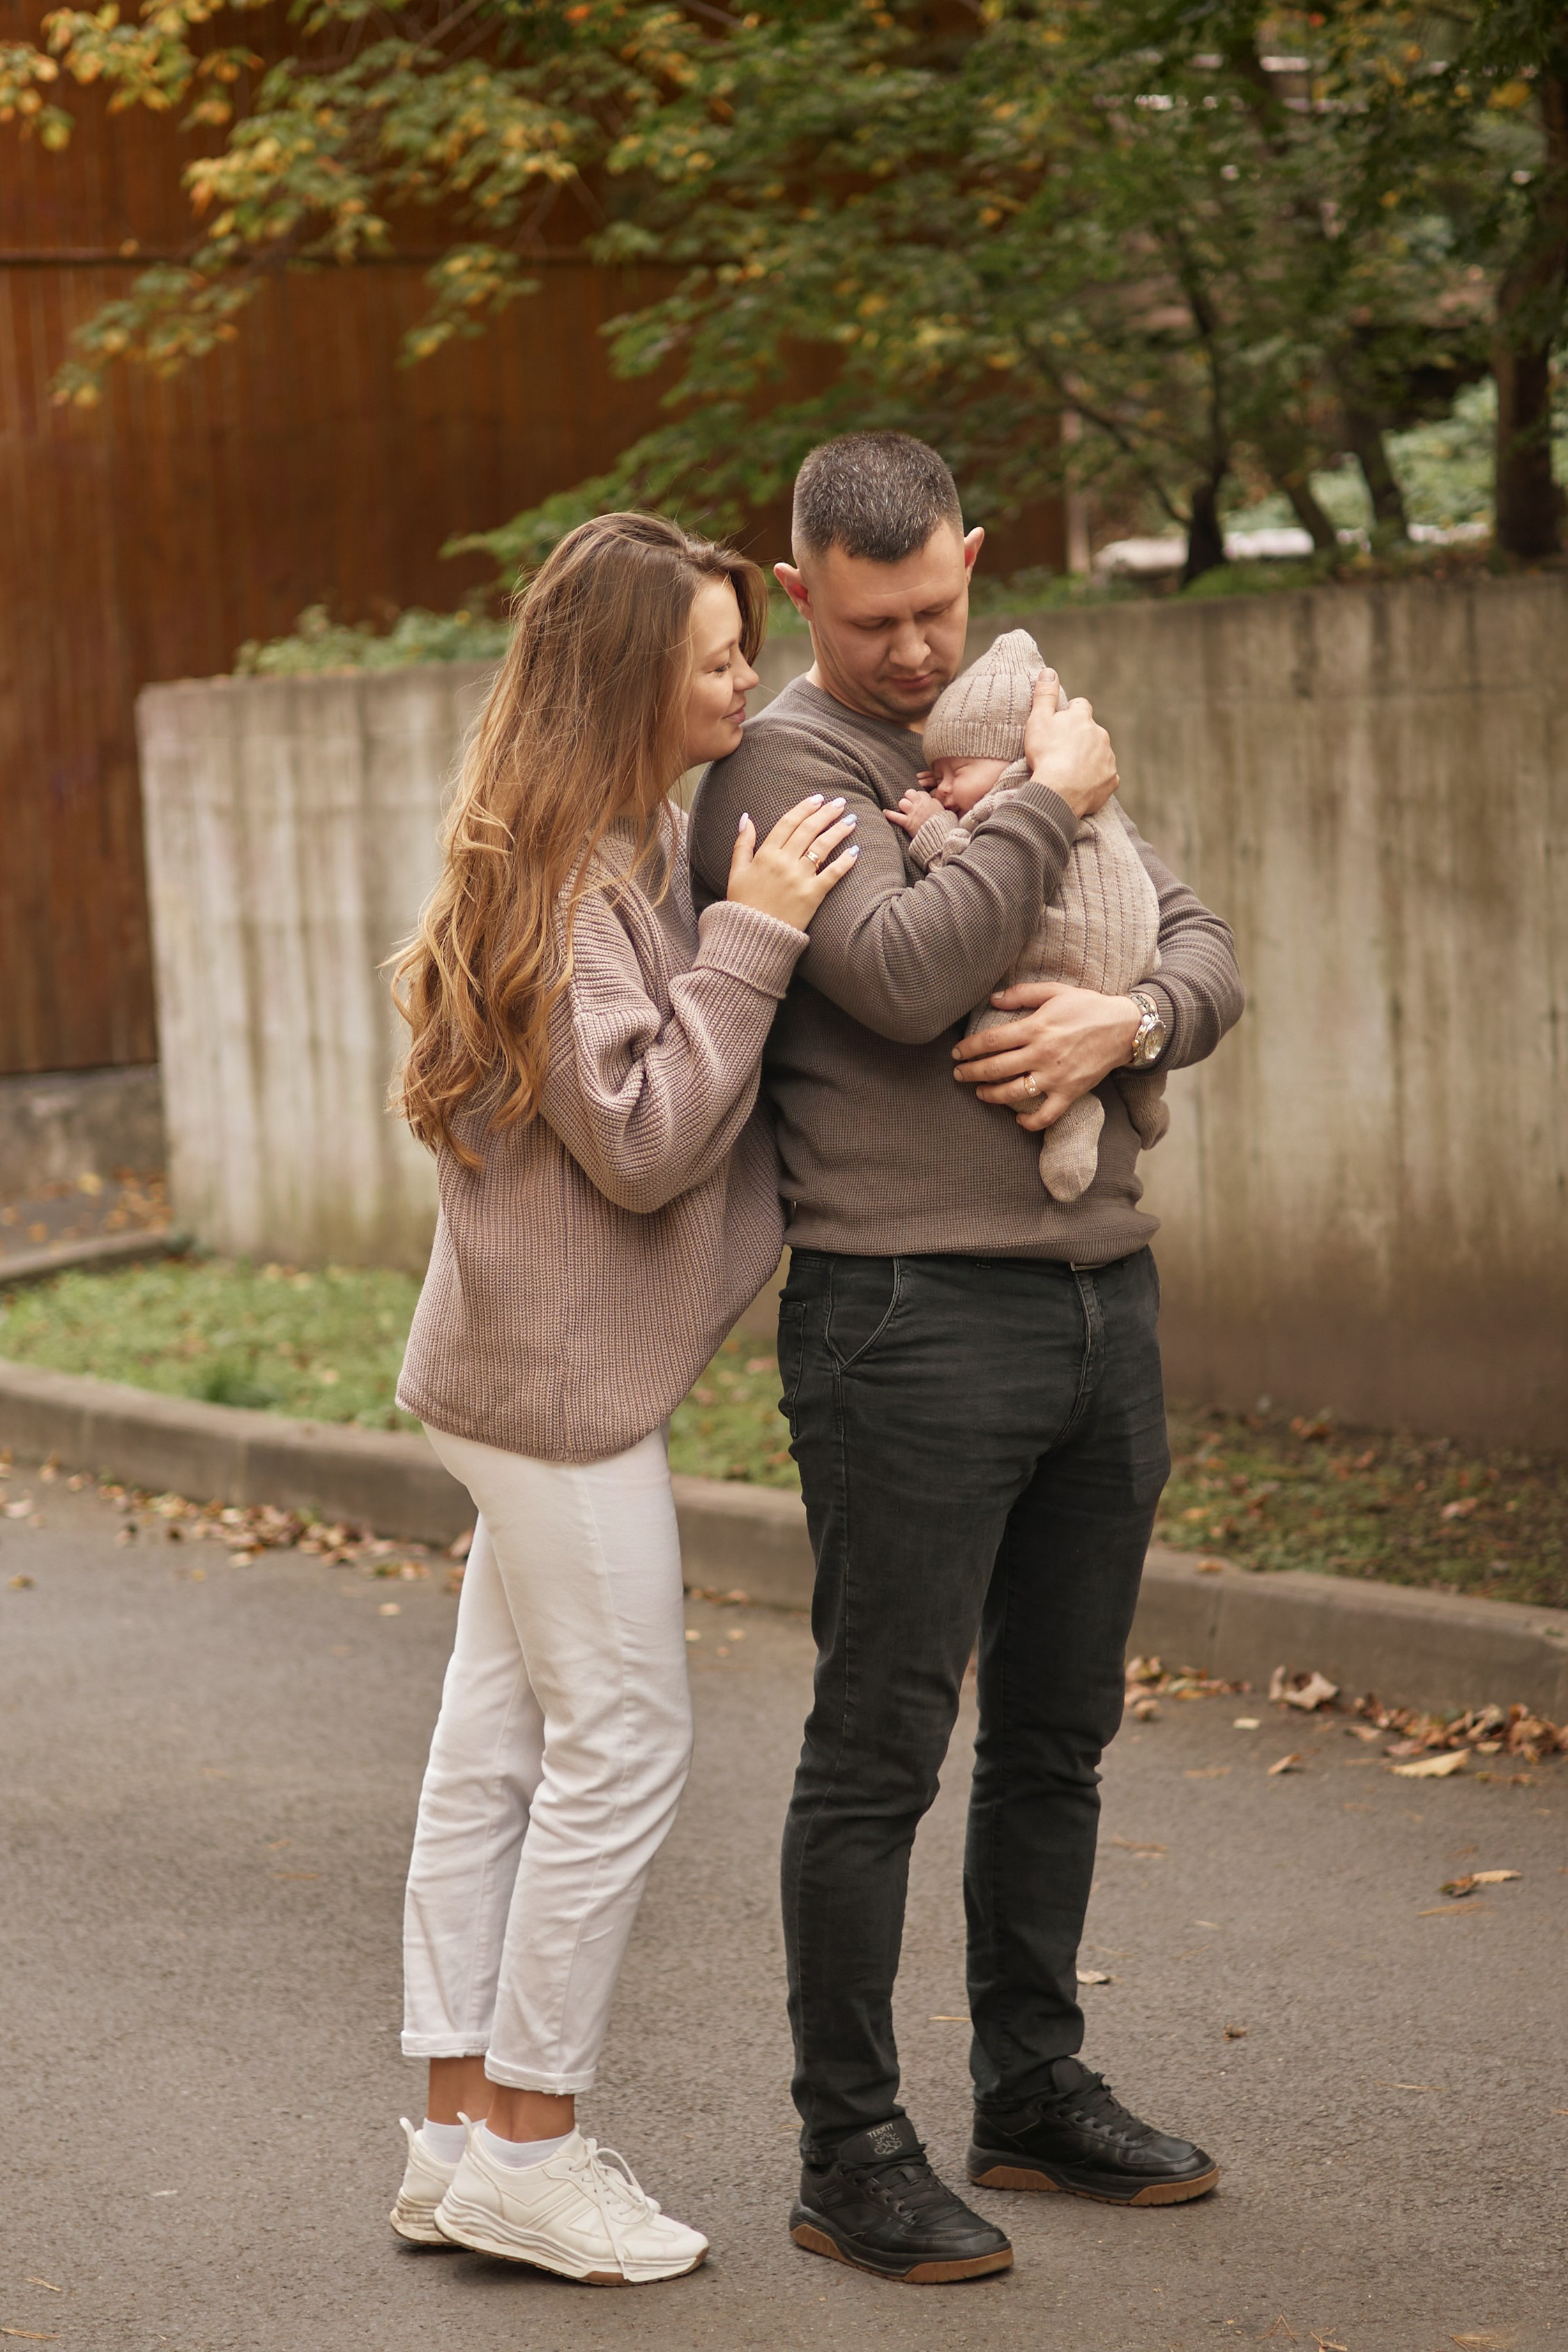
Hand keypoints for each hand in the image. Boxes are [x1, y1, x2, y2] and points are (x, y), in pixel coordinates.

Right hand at [726, 794, 858, 927]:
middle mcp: (783, 862)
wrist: (752, 937)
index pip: (788, 822)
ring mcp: (799, 878)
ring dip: (839, 830)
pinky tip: (855, 851)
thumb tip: (746, 817)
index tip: (818, 799)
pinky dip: (845, 861)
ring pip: (823, 847)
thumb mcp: (735, 872)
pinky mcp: (812, 896)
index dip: (805, 808)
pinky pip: (832, 874)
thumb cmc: (743, 905)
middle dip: (826, 813)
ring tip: (851, 820)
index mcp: (765, 854)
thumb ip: (742, 843)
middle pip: (809, 830)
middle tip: (840, 803)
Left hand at [885, 786, 944, 835]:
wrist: (940, 836)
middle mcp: (920, 805)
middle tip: (909, 804)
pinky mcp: (907, 822)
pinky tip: (884, 812)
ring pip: (902, 802)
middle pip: (909, 793)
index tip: (918, 802)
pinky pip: (895, 816)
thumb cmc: (943, 825)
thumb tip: (933, 802)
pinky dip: (889, 814)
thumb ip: (937, 805)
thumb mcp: (944, 812)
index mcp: (930, 802)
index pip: (920, 793)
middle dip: (908, 797)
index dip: (918, 797)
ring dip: (901, 806)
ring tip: (902, 810)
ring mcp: (913, 813)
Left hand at [952, 981, 1141, 1129]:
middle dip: (971, 1073)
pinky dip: (1029, 1122)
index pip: (991, 1041)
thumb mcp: (1055, 991)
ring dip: (991, 1095)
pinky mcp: (1069, 1093)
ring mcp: (1055, 1076)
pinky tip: (1017, 1120)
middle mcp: (1042, 1054)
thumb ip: (1022, 994)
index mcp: (1036, 1027)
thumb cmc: (1088, 1007)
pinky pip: (1046, 1115)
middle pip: (995, 1068)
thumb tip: (993, 998)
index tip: (957, 1053)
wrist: (1124, 1027)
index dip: (969, 1048)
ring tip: (979, 1092)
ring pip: (1014, 1093)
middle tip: (958, 1075)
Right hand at [1021, 672, 1117, 818]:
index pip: (1081, 706)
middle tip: (1061, 752)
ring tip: (1069, 771)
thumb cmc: (1046, 755)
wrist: (1059, 792)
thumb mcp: (1038, 721)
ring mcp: (1108, 758)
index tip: (1059, 726)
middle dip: (1081, 738)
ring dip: (1089, 758)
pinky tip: (1080, 785)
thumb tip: (1049, 671)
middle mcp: (1100, 734)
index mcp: (1082, 719)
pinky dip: (1095, 779)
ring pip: (1100, 753)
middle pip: (1092, 731)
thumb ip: (1044, 695)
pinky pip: (1105, 776)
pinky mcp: (1111, 779)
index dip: (1070, 714)